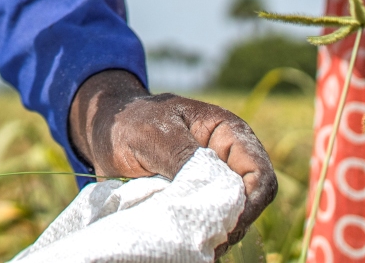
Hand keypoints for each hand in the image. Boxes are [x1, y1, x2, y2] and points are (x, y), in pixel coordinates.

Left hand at [69, 70, 275, 250]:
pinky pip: (207, 225)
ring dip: (212, 233)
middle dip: (230, 223)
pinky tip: (181, 241)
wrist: (106, 131)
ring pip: (230, 220)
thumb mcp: (153, 134)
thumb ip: (184, 156)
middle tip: (204, 240)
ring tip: (186, 240)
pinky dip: (197, 236)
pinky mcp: (195, 202)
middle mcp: (228, 161)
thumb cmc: (131, 123)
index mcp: (228, 134)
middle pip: (249, 203)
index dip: (251, 202)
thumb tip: (211, 190)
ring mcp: (212, 183)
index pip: (259, 174)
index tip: (226, 223)